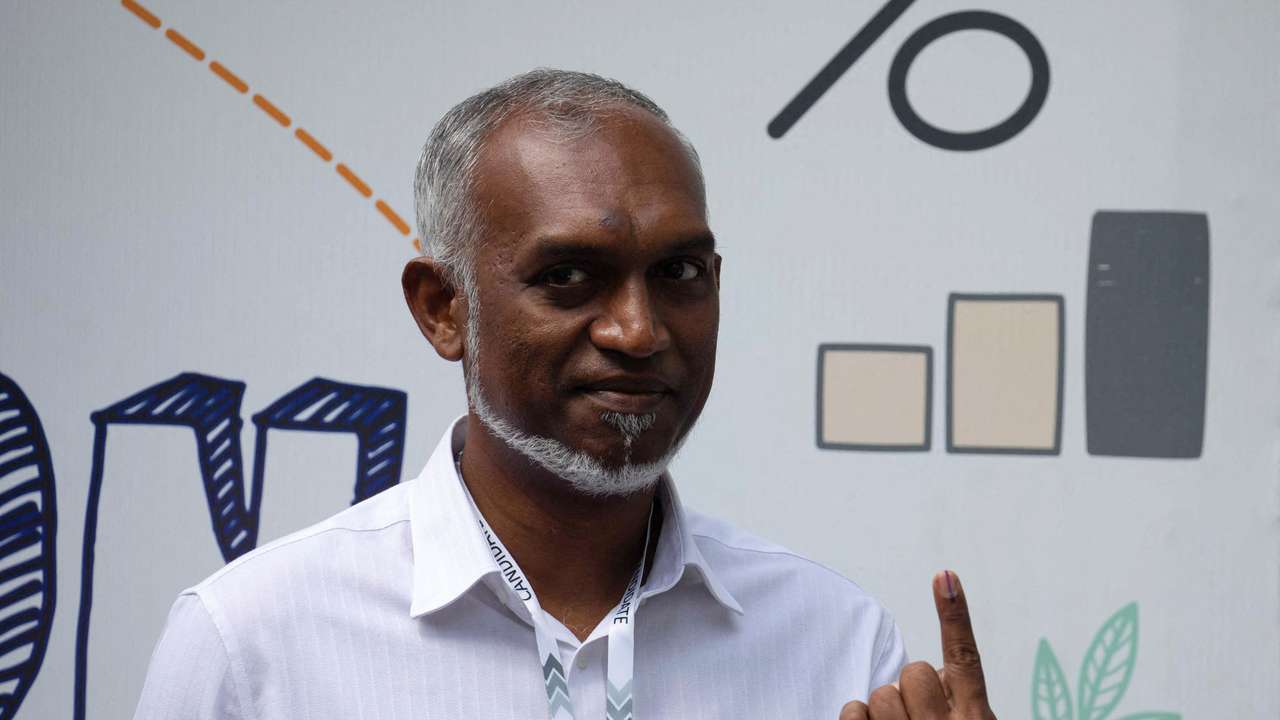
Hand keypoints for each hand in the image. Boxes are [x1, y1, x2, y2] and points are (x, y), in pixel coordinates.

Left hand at [840, 571, 995, 718]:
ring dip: (884, 711)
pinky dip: (857, 719)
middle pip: (915, 672)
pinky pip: (854, 712)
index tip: (945, 578)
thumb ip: (954, 697)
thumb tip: (928, 673)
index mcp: (974, 718)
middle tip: (917, 717)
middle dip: (910, 691)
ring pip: (883, 694)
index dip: (954, 615)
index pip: (965, 658)